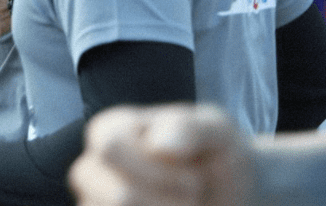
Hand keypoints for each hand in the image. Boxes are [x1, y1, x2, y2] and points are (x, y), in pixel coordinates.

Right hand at [70, 104, 255, 205]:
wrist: (230, 194)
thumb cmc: (215, 155)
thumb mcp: (215, 131)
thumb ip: (187, 128)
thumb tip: (157, 144)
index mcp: (111, 130)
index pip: (109, 146)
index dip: (158, 167)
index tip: (190, 168)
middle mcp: (94, 169)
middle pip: (117, 196)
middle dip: (169, 199)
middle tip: (193, 191)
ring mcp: (96, 204)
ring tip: (184, 205)